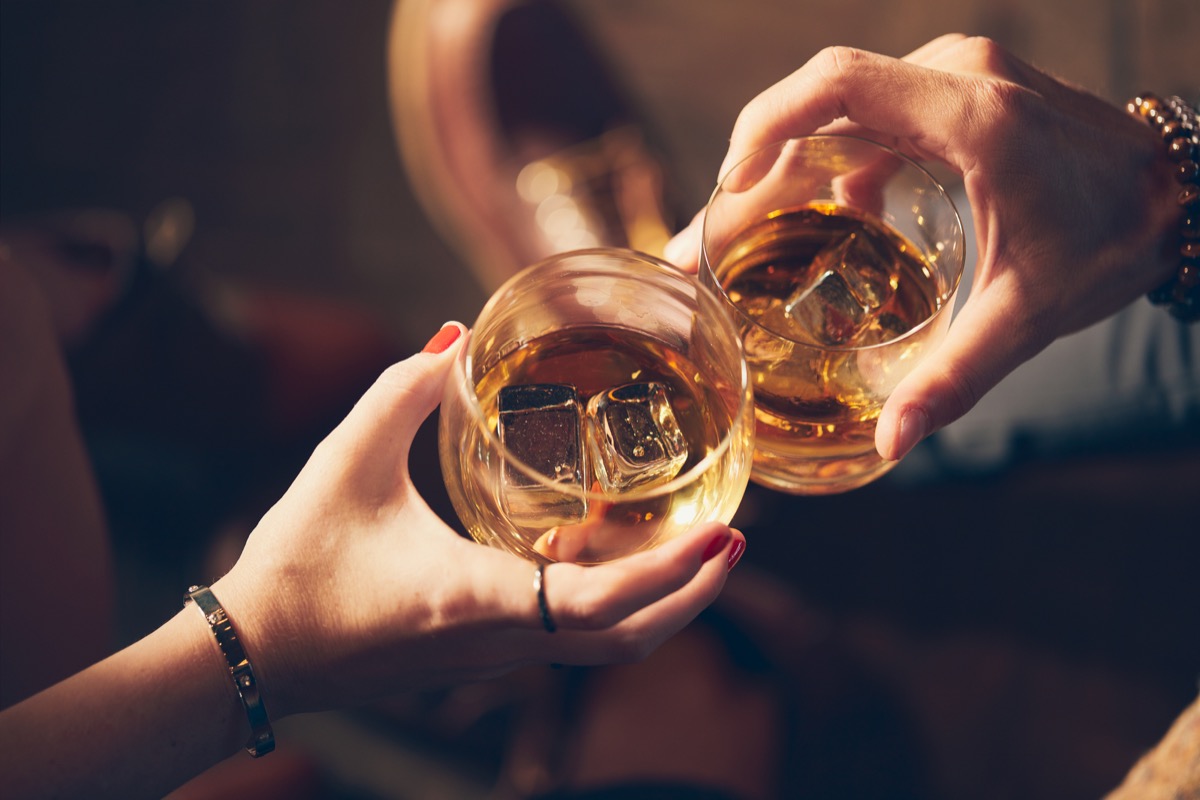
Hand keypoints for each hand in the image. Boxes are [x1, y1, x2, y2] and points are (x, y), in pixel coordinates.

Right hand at [213, 322, 742, 716]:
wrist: (255, 653)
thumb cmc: (298, 564)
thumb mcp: (345, 461)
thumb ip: (401, 390)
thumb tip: (452, 336)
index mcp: (473, 596)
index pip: (600, 604)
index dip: (672, 575)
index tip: (725, 537)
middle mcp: (496, 640)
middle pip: (625, 642)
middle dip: (692, 596)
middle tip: (733, 542)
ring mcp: (490, 657)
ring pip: (602, 648)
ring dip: (658, 604)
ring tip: (694, 548)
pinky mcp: (479, 655)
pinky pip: (565, 639)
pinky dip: (608, 605)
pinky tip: (601, 554)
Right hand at [667, 35, 1181, 459]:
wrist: (1179, 194)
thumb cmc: (1112, 240)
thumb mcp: (1027, 315)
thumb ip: (953, 378)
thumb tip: (891, 443)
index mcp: (971, 116)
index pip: (836, 84)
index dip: (762, 125)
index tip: (724, 188)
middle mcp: (955, 77)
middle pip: (816, 101)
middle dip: (749, 169)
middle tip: (702, 243)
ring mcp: (954, 78)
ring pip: (835, 109)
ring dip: (780, 165)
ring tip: (736, 237)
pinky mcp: (953, 94)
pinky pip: (866, 115)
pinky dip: (825, 161)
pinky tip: (815, 218)